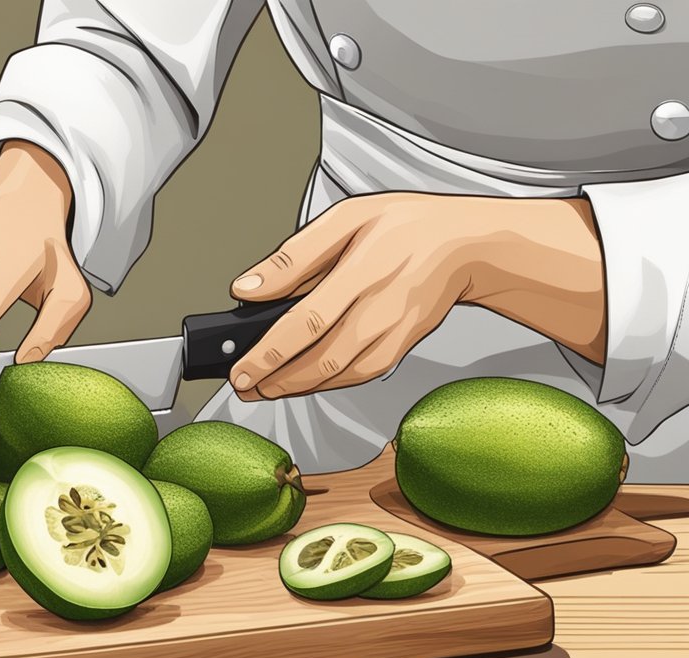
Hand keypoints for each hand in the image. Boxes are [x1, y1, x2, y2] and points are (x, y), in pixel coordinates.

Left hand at [228, 192, 606, 400]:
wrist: (466, 245)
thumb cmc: (406, 227)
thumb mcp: (346, 219)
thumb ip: (294, 257)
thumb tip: (248, 286)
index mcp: (363, 269)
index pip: (307, 321)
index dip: (270, 352)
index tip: (241, 368)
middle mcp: (381, 307)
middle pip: (321, 357)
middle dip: (276, 380)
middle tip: (244, 386)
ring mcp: (395, 332)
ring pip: (340, 373)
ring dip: (298, 388)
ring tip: (265, 388)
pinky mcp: (403, 347)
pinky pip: (360, 375)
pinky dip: (328, 384)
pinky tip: (303, 381)